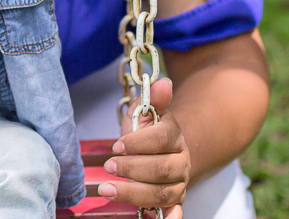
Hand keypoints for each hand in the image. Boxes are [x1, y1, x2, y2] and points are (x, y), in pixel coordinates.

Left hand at [98, 78, 189, 217]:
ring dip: (133, 193)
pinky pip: (175, 211)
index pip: (162, 139)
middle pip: (161, 169)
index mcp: (174, 136)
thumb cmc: (145, 132)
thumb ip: (152, 100)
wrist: (160, 152)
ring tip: (106, 189)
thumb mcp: (144, 113)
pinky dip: (168, 218)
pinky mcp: (174, 200)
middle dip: (132, 169)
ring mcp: (179, 182)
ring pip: (162, 192)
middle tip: (108, 166)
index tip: (116, 145)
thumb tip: (162, 83)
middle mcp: (181, 161)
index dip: (138, 143)